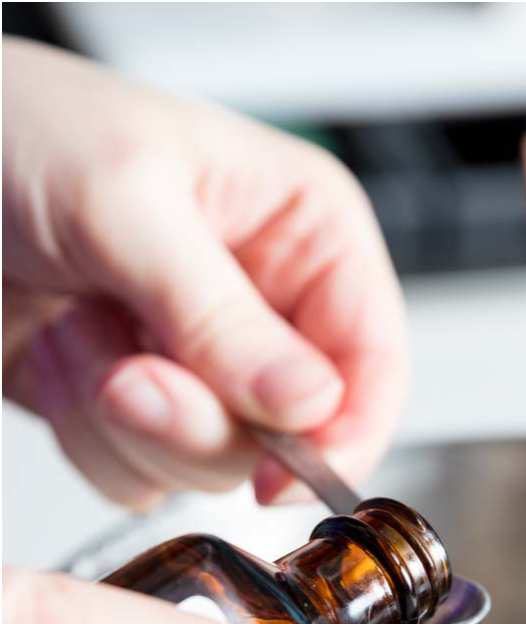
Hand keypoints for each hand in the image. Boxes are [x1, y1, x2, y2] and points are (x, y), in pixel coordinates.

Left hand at [1, 38, 407, 507]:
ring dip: (128, 420)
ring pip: (214, 465)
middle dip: (198, 418)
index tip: (285, 475)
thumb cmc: (15, 129)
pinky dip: (85, 431)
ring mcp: (200, 362)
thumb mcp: (127, 207)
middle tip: (132, 372)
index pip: (374, 361)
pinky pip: (143, 475)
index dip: (344, 429)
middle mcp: (266, 306)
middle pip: (291, 432)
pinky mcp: (138, 404)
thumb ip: (221, 316)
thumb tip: (313, 403)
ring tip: (80, 332)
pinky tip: (57, 351)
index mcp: (305, 233)